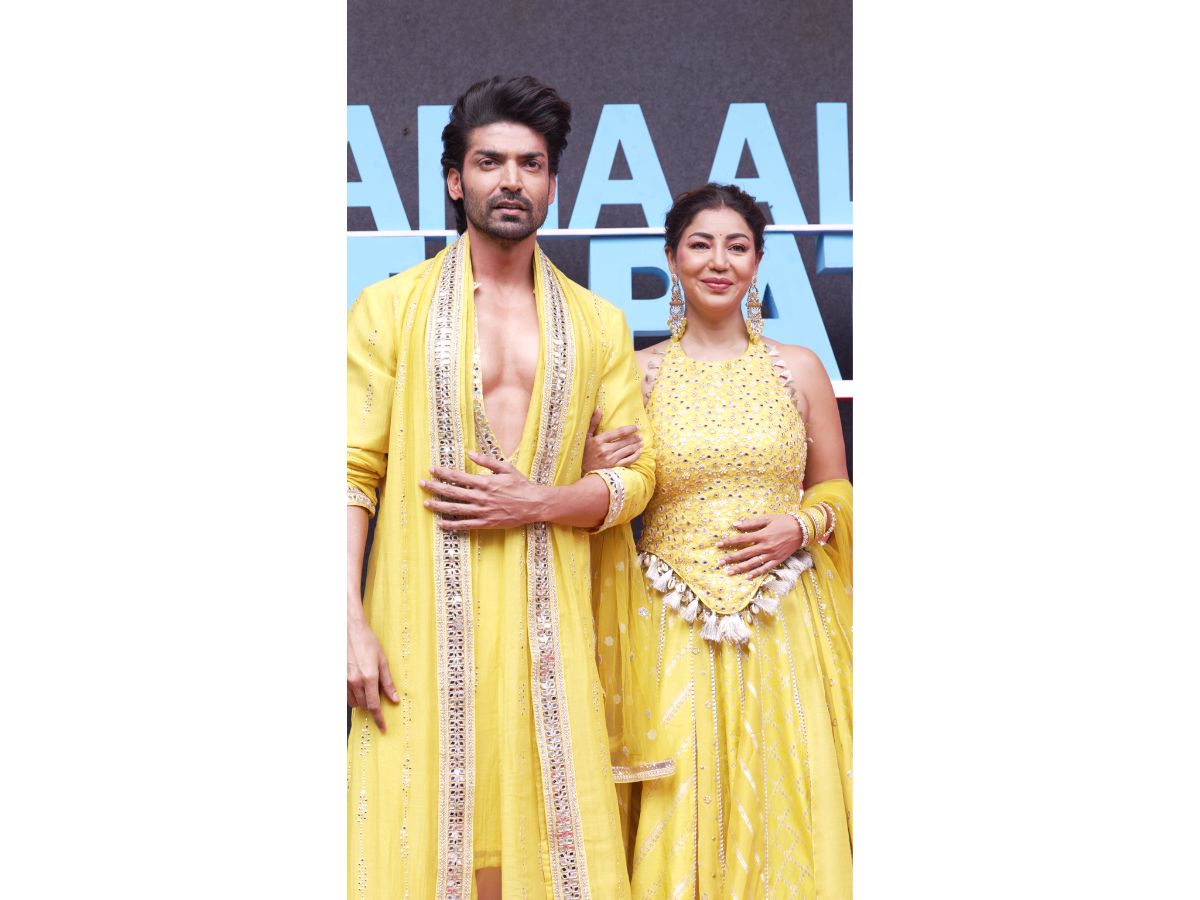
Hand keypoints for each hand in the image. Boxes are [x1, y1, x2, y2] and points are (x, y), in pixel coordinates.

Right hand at [347, 616, 398, 732]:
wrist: (348, 630)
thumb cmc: (367, 642)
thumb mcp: (382, 660)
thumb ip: (388, 682)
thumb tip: (395, 699)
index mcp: (369, 678)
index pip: (374, 706)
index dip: (379, 719)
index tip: (383, 728)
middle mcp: (355, 682)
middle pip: (364, 705)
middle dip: (372, 707)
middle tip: (379, 698)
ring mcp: (344, 680)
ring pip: (354, 702)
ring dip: (362, 701)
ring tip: (369, 688)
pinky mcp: (338, 678)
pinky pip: (346, 695)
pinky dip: (354, 695)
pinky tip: (359, 685)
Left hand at [420, 451, 547, 528]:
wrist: (533, 504)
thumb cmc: (520, 485)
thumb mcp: (505, 468)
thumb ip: (486, 461)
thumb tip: (470, 453)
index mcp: (484, 482)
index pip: (458, 477)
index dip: (443, 473)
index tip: (431, 470)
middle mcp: (480, 497)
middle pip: (452, 492)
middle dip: (435, 488)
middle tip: (422, 484)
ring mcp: (482, 511)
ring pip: (455, 509)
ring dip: (439, 506)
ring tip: (426, 503)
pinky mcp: (486, 523)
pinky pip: (465, 525)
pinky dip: (452, 525)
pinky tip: (441, 524)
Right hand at [582, 407, 641, 472]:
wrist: (581, 470)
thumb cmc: (584, 452)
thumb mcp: (586, 437)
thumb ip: (593, 423)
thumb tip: (598, 409)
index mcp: (599, 440)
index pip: (619, 432)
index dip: (630, 429)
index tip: (637, 427)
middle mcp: (606, 450)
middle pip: (625, 441)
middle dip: (635, 438)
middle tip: (640, 436)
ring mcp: (610, 459)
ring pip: (628, 450)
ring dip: (637, 446)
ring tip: (641, 442)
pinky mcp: (613, 468)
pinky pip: (628, 461)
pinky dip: (635, 456)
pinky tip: (639, 452)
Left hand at [716, 514, 802, 577]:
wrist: (802, 530)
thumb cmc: (784, 521)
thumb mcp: (767, 518)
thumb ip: (751, 522)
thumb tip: (735, 525)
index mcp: (762, 534)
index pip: (741, 539)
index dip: (729, 542)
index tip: (718, 545)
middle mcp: (765, 546)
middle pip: (744, 553)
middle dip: (730, 558)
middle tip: (719, 562)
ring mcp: (772, 555)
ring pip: (753, 563)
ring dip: (740, 568)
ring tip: (729, 572)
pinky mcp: (778, 560)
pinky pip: (765, 568)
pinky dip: (757, 573)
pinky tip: (747, 577)